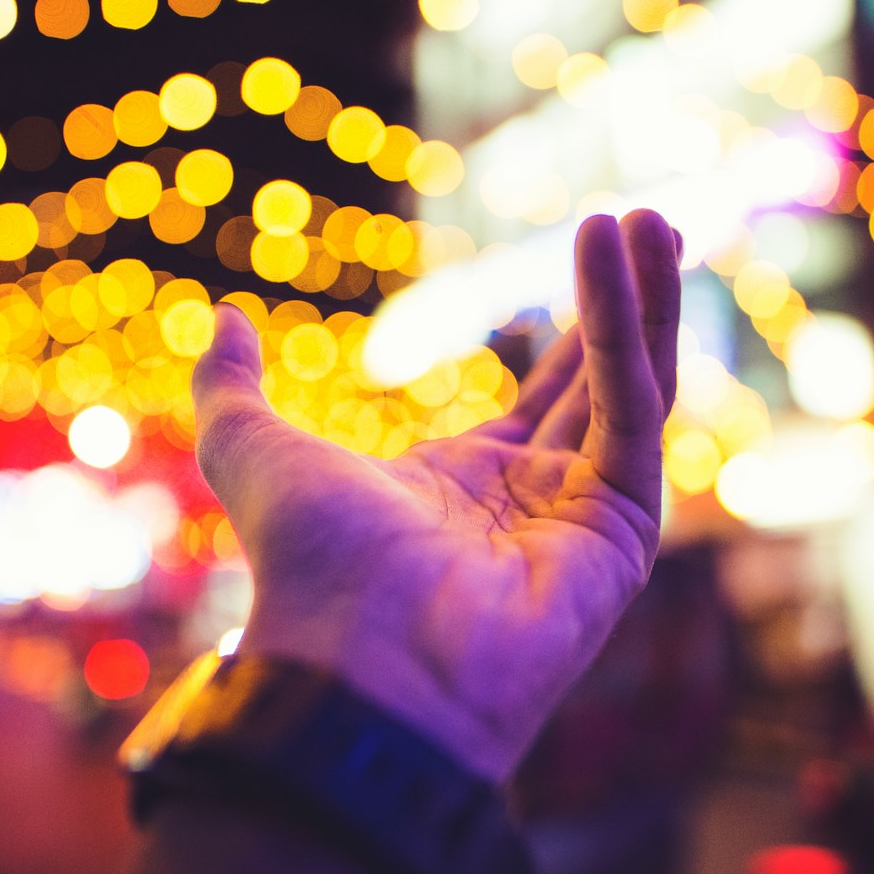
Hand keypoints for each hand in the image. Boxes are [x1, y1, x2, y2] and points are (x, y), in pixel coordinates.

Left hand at [190, 211, 682, 781]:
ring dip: (646, 302)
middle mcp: (534, 502)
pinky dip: (630, 332)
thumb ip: (234, 384)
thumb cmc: (305, 566)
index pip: (545, 397)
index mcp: (466, 487)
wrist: (352, 659)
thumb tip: (222, 317)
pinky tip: (619, 254)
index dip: (574, 329)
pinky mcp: (622, 531)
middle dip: (626, 301)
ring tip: (652, 214)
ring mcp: (585, 520)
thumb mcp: (252, 449)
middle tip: (645, 217)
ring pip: (632, 389)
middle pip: (600, 383)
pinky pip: (634, 412)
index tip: (599, 258)